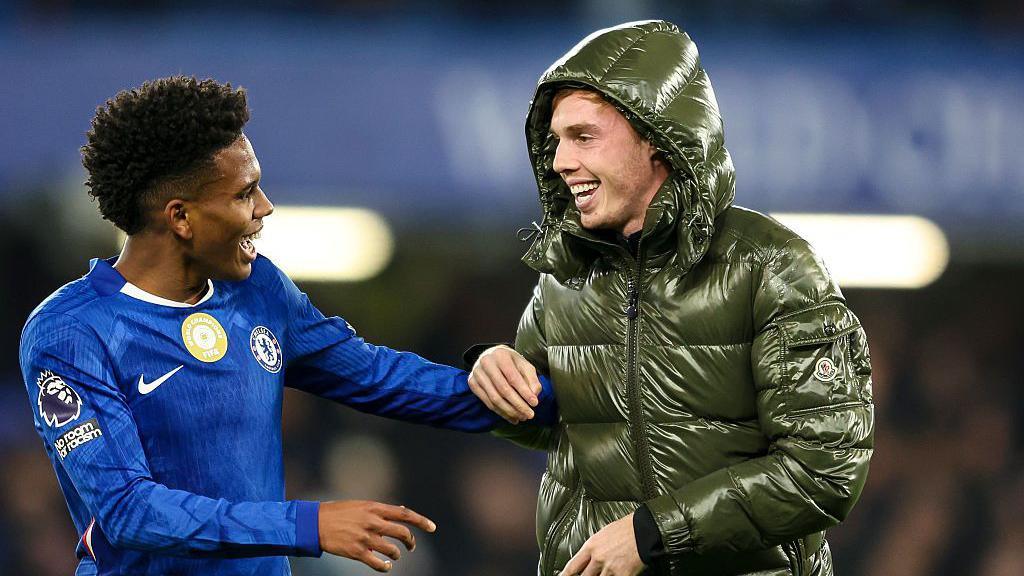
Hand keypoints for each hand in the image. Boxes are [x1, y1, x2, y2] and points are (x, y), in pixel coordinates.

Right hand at [318, 500, 435, 571]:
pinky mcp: (357, 552)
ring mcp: (366, 538)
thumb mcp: (361, 505)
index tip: (432, 528)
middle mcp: (373, 522)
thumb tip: (400, 510)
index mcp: (375, 508)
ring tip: (394, 556)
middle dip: (411, 541)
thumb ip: (380, 509)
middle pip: (403, 533)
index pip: (405, 514)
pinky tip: (386, 566)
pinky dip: (385, 567)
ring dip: (397, 554)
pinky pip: (378, 564)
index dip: (421, 521)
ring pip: (393, 550)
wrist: (315, 523)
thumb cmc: (338, 512)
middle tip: (411, 546)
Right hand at [468, 345, 541, 423]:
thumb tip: (534, 395)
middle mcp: (486, 363)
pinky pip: (487, 402)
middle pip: (503, 390)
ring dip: (510, 411)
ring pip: (494, 399)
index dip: (524, 392)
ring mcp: (477, 373)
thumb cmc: (509, 361)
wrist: (491, 356)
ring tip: (521, 417)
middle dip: (518, 405)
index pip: (513, 378)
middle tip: (529, 414)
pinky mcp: (472, 383)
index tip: (534, 403)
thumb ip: (532, 379)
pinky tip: (511, 417)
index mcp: (500, 355)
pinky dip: (500, 412)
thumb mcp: (524, 365)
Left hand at [560, 513, 643, 575]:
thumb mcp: (602, 534)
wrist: (643, 530)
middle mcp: (598, 559)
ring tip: (603, 573)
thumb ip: (593, 547)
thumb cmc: (625, 529)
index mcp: (591, 546)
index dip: (565, 575)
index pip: (572, 566)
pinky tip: (615, 575)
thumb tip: (588, 558)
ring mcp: (610, 568)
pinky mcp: (623, 574)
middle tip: (587, 575)